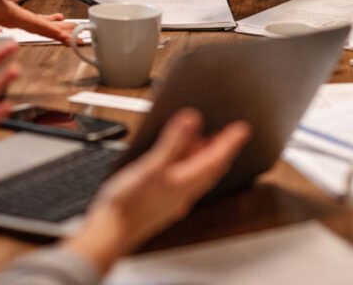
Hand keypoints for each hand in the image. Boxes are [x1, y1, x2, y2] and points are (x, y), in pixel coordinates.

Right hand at [0, 0, 75, 42]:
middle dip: (62, 35)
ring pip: (41, 27)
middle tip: (81, 40)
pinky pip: (35, 22)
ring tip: (75, 32)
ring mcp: (14, 20)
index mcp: (11, 14)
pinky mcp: (13, 16)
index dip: (53, 32)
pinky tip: (58, 20)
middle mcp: (15, 21)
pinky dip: (47, 22)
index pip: (36, 25)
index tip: (68, 38)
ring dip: (58, 30)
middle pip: (43, 30)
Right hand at [69, 109, 249, 272]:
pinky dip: (187, 164)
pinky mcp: (162, 200)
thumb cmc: (127, 204)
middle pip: (210, 168)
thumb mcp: (151, 166)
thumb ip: (172, 143)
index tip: (243, 129)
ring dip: (204, 155)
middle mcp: (184, 192)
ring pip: (197, 174)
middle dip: (221, 149)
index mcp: (185, 183)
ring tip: (204, 138)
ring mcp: (173, 198)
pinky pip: (184, 178)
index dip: (231, 142)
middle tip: (230, 132)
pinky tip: (176, 158)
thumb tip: (192, 120)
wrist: (109, 233)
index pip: (216, 160)